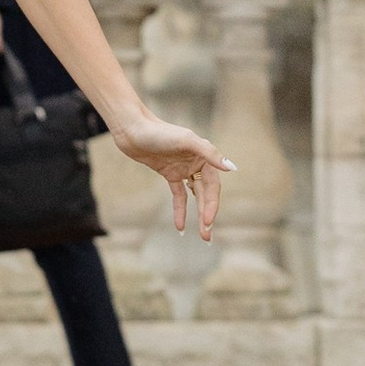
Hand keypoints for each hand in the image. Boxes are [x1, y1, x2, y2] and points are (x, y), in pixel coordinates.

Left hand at [106, 101, 232, 241]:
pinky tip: (180, 226)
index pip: (213, 187)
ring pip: (195, 196)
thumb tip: (231, 168)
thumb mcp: (185, 140)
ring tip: (201, 234)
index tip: (208, 222)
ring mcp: (183, 169)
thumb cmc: (159, 132)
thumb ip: (209, 153)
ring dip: (198, 214)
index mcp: (204, 156)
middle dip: (207, 215)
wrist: (132, 129)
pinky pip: (179, 195)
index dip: (212, 205)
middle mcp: (196, 163)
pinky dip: (180, 210)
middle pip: (206, 194)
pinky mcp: (169, 173)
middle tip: (207, 236)